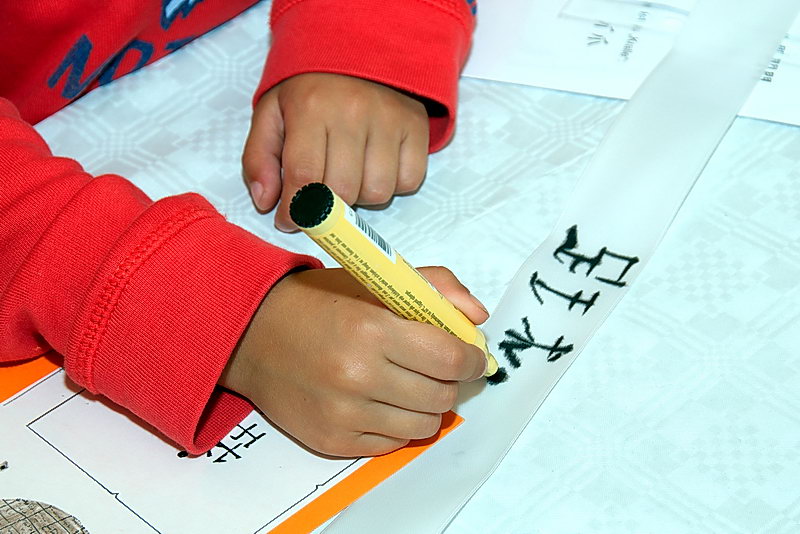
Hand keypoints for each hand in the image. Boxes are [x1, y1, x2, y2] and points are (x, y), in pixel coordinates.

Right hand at [219, 266, 488, 456]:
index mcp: (372, 328)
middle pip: (441, 395)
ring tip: (411, 385)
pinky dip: (397, 424)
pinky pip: (392, 444)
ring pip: (422, 425)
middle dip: (450, 381)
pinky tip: (382, 401)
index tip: (472, 356)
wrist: (253, 335)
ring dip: (427, 406)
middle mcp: (358, 375)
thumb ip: (435, 287)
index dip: (472, 359)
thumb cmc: (319, 303)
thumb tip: (478, 317)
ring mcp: (344, 413)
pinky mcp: (332, 440)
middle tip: (438, 367)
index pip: (449, 358)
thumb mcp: (375, 279)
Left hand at [242, 73, 429, 231]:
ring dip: (361, 197)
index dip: (295, 211)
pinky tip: (375, 167)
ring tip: (349, 176)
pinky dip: (392, 186)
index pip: (304, 177)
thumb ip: (259, 159)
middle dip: (327, 207)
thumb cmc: (310, 91)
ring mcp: (390, 119)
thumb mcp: (272, 115)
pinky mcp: (416, 127)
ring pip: (378, 193)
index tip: (290, 222)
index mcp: (311, 107)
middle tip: (320, 199)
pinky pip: (408, 182)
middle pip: (343, 191)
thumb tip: (266, 203)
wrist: (358, 50)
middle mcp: (354, 112)